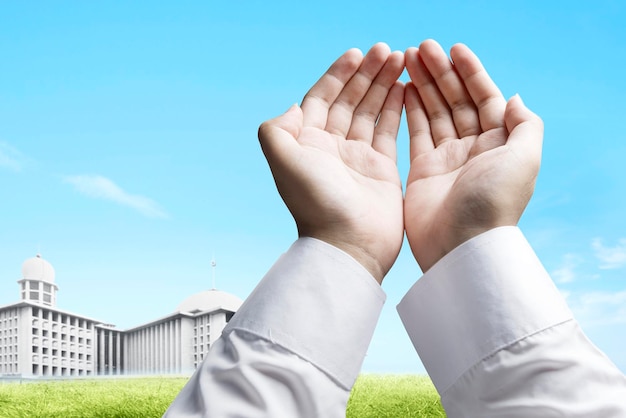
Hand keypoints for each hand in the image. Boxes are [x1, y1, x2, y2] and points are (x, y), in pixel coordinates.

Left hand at [258, 43, 404, 282]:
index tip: (356, 53)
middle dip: (366, 74)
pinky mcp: (382, 168)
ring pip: (371, 111)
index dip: (338, 74)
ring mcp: (358, 157)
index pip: (322, 98)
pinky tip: (405, 88)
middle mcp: (332, 147)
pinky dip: (397, 108)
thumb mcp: (284, 161)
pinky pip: (390, 130)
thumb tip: (294, 106)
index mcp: (308, 142)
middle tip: (386, 50)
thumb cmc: (316, 203)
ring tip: (400, 60)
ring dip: (383, 85)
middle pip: (349, 100)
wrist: (348, 244)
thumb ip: (277, 129)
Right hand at [403, 40, 543, 271]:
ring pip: (434, 112)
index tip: (454, 49)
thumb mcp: (525, 158)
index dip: (471, 72)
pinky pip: (416, 132)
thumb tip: (515, 98)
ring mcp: (447, 158)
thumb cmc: (494, 202)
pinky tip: (404, 88)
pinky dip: (411, 110)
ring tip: (408, 59)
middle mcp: (474, 148)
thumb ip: (525, 125)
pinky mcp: (423, 170)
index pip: (485, 98)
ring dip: (424, 85)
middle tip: (422, 47)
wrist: (461, 244)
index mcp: (500, 143)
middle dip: (441, 72)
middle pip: (457, 101)